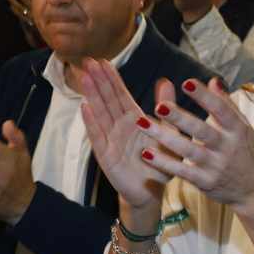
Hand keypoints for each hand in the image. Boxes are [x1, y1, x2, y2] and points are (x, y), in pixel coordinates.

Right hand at [78, 59, 174, 212]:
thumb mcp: (168, 132)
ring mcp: (111, 141)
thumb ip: (166, 108)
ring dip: (92, 95)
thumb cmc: (159, 163)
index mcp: (133, 120)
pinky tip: (85, 108)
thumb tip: (167, 81)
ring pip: (100, 114)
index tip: (103, 60)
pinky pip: (99, 138)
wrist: (152, 192)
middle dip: (98, 80)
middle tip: (88, 61)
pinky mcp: (107, 157)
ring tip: (84, 77)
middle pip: (107, 100)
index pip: (120, 95)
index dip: (111, 78)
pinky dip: (92, 123)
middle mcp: (119, 128)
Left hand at [131, 74, 253, 212]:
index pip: (221, 110)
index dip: (204, 96)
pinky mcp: (205, 181)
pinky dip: (164, 162)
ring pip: (187, 150)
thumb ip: (227, 105)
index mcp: (238, 130)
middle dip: (180, 118)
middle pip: (202, 130)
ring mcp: (216, 166)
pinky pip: (181, 171)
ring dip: (164, 137)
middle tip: (159, 105)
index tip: (187, 83)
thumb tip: (213, 81)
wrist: (253, 191)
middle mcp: (227, 147)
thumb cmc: (246, 153)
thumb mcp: (243, 128)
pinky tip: (146, 153)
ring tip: (143, 123)